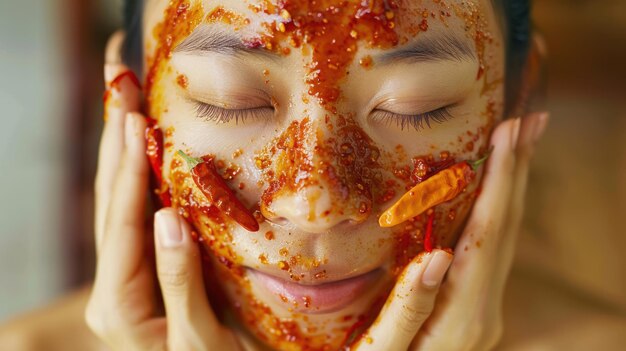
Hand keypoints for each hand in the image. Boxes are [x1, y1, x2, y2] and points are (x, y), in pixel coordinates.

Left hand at [85, 32, 241, 350]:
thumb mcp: (198, 338)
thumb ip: (181, 281)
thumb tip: (169, 217)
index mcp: (120, 306)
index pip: (122, 227)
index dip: (128, 173)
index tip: (135, 120)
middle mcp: (116, 286)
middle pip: (109, 205)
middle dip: (114, 144)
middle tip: (120, 85)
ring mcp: (127, 276)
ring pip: (118, 205)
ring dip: (120, 151)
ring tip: (126, 101)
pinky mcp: (146, 269)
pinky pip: (135, 215)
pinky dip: (137, 176)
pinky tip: (143, 149)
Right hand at [352, 113, 548, 349]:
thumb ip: (408, 308)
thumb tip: (436, 257)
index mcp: (463, 314)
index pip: (487, 233)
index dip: (500, 180)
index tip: (510, 132)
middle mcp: (485, 309)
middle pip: (506, 229)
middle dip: (518, 171)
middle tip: (530, 121)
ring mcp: (485, 310)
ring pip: (505, 237)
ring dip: (513, 187)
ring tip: (519, 144)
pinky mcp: (475, 309)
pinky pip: (493, 249)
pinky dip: (498, 211)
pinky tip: (495, 193)